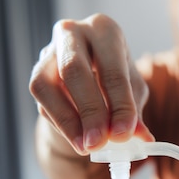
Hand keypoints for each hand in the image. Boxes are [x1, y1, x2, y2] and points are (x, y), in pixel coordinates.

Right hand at [29, 14, 152, 154]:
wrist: (89, 70)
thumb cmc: (115, 76)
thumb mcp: (132, 90)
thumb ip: (134, 112)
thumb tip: (142, 138)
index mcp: (105, 30)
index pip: (112, 69)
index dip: (119, 105)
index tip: (123, 135)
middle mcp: (72, 33)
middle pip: (74, 70)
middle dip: (88, 111)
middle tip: (99, 144)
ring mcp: (48, 51)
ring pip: (46, 86)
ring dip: (67, 122)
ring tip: (86, 147)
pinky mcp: (36, 74)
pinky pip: (42, 102)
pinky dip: (61, 125)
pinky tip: (77, 138)